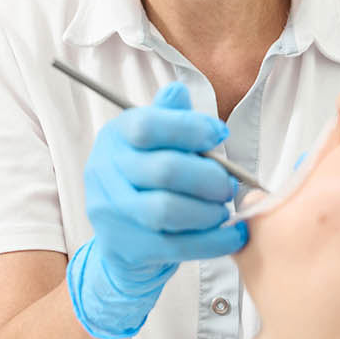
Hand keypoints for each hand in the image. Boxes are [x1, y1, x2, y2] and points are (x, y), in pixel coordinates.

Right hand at [67, 81, 248, 338]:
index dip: (190, 127)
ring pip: (167, 210)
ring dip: (208, 211)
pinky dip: (214, 242)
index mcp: (114, 137)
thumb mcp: (152, 144)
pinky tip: (234, 235)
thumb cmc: (147, 181)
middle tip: (228, 184)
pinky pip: (176, 246)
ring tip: (223, 209)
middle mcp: (105, 171)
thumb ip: (168, 118)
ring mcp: (112, 212)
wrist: (121, 241)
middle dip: (208, 177)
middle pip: (164, 169)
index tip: (220, 133)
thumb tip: (178, 91)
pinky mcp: (127, 247)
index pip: (148, 125)